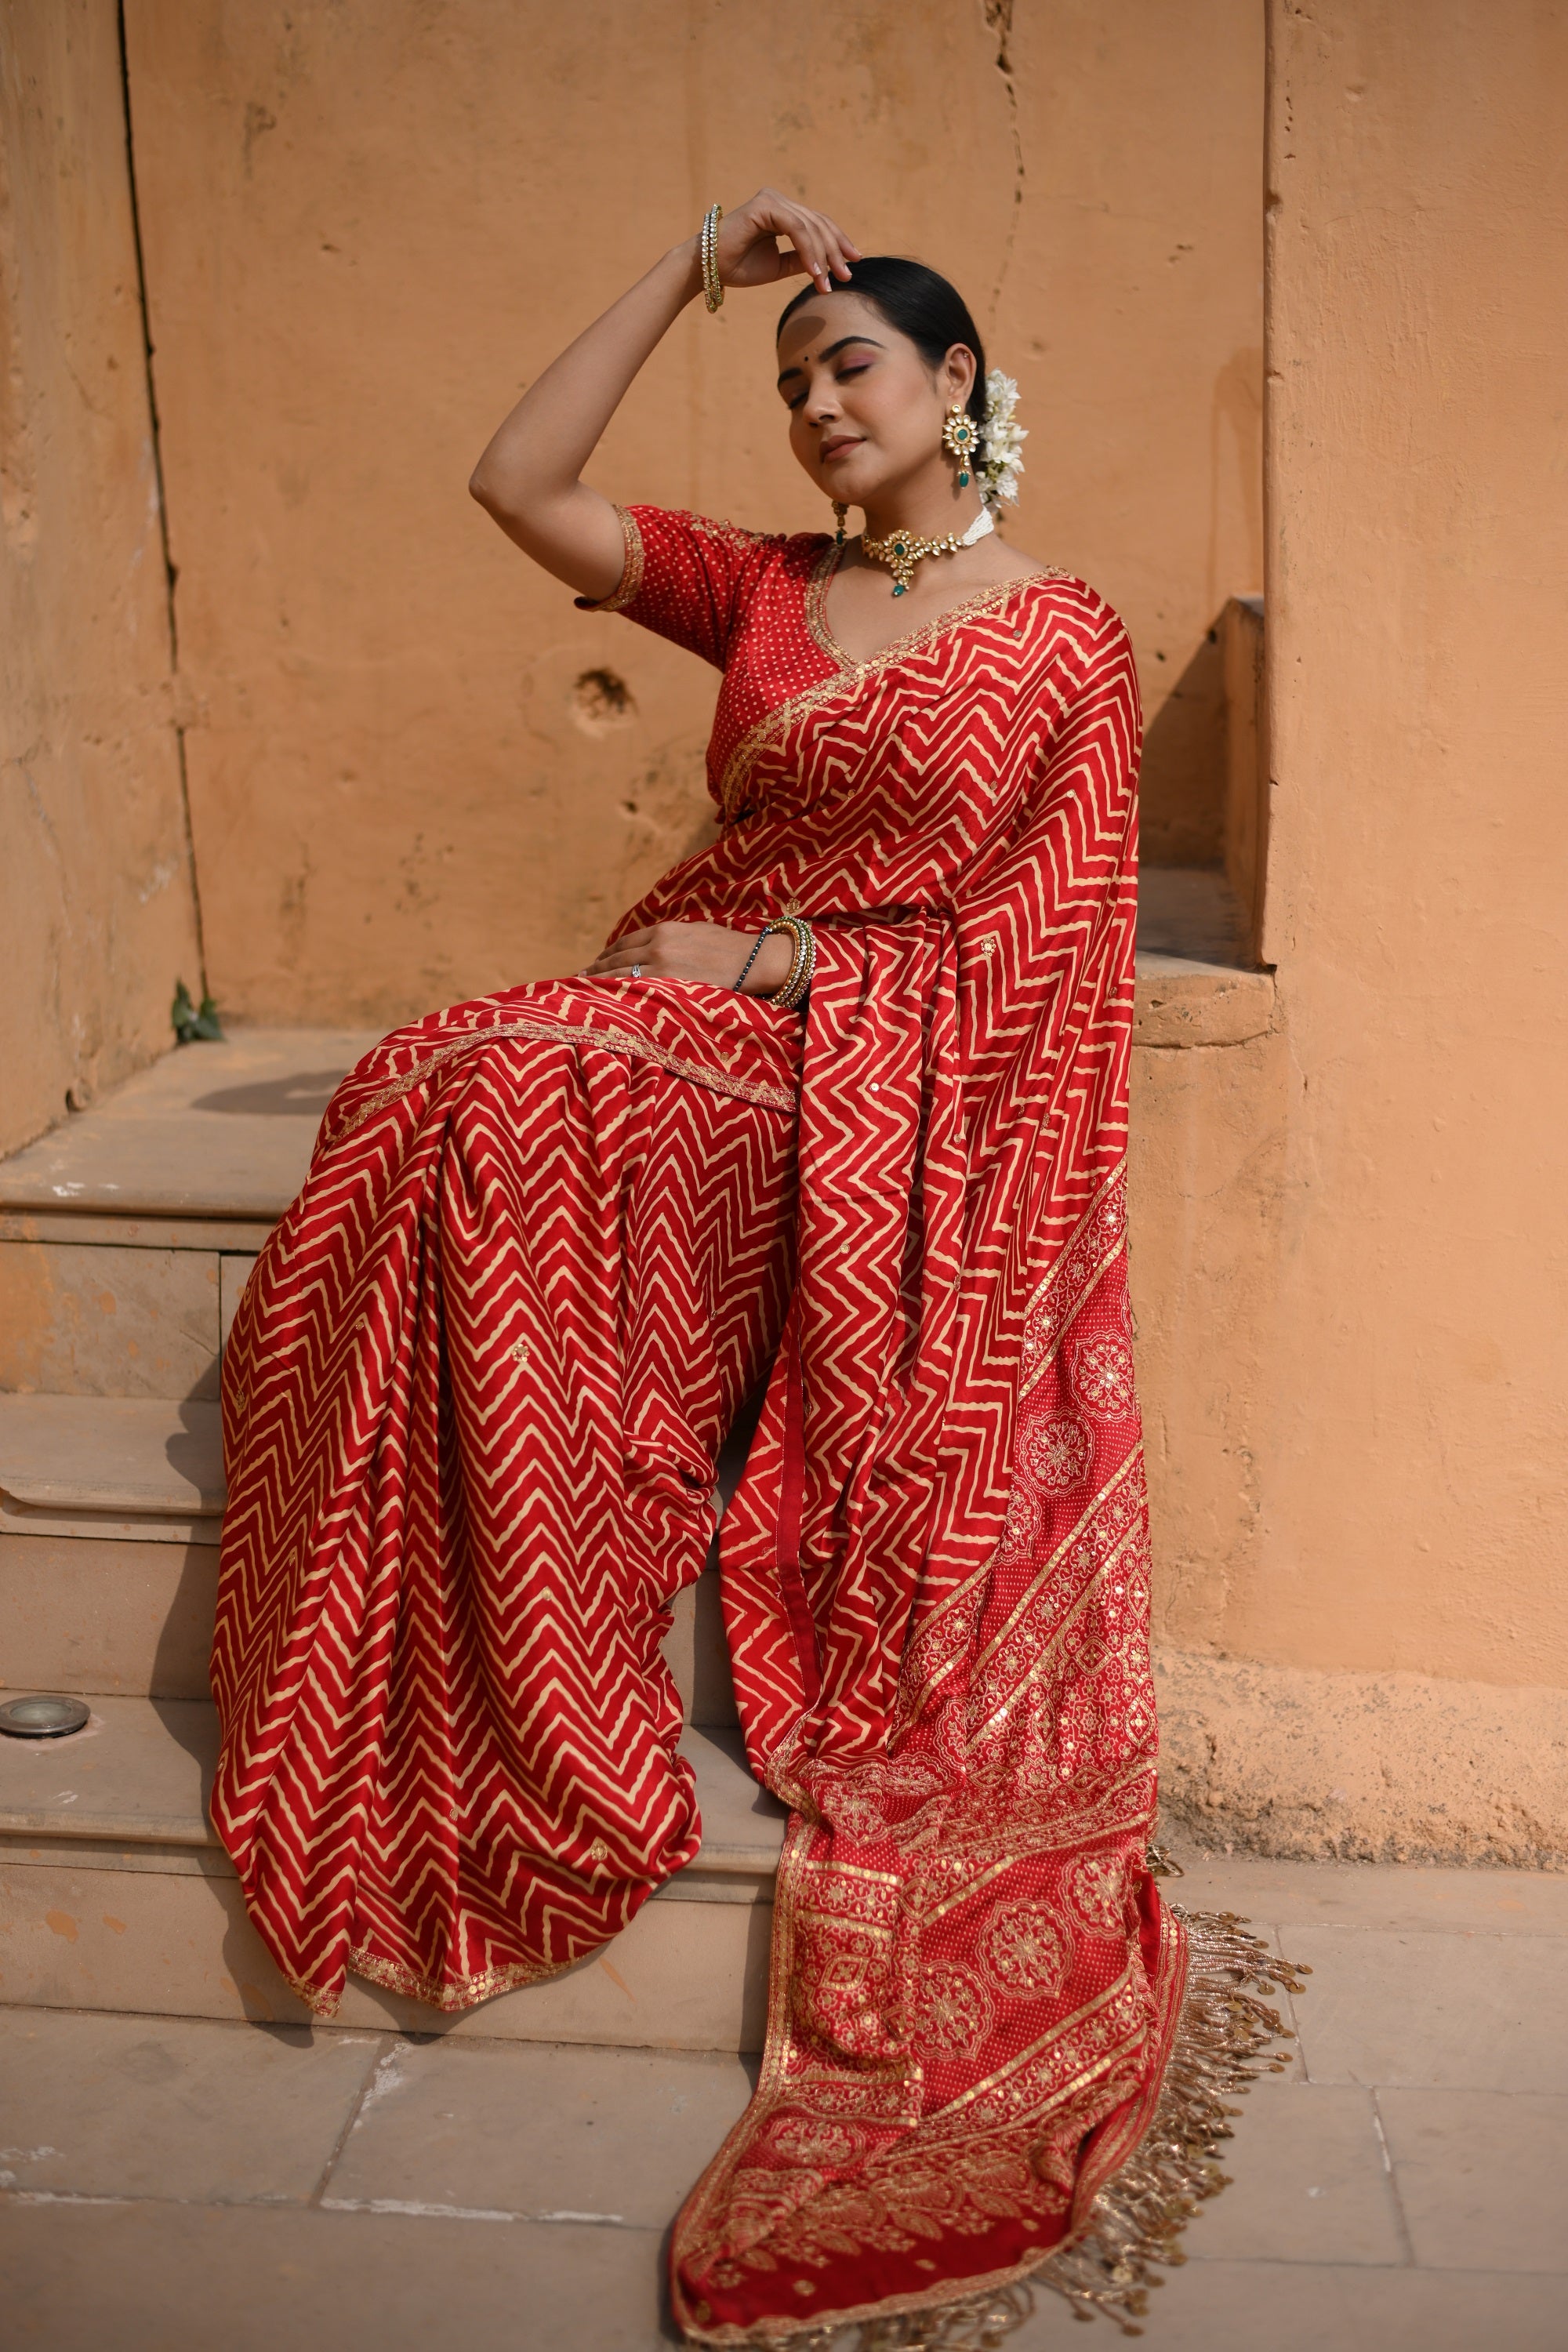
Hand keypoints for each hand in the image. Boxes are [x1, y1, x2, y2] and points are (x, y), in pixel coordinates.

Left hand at [580, 920, 792, 995]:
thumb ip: (673, 939)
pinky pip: (634, 991)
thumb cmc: (732, 949)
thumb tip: (655, 949)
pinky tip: (605, 1003)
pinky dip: (616, 996)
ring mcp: (662, 967)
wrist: (756, 960)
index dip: (606, 956)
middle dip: (595, 972)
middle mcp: (657, 946)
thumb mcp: (697, 933)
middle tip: (577, 983)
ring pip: (620, 976)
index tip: (593, 966)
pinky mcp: (670, 986)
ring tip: (583, 996)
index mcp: (664, 931)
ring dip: (599, 985)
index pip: (624, 944)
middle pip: (615, 960)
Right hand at [712, 189, 860, 297]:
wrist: (708, 268)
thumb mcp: (779, 266)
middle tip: (845, 276)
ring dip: (823, 256)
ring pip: (810, 227)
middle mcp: (779, 202)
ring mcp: (772, 200)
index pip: (817, 224)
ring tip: (829, 282)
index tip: (853, 263)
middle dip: (835, 251)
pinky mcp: (765, 205)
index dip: (837, 243)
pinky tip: (815, 272)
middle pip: (818, 224)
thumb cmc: (738, 267)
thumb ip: (801, 260)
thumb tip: (829, 264)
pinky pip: (796, 229)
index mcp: (782, 213)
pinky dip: (808, 250)